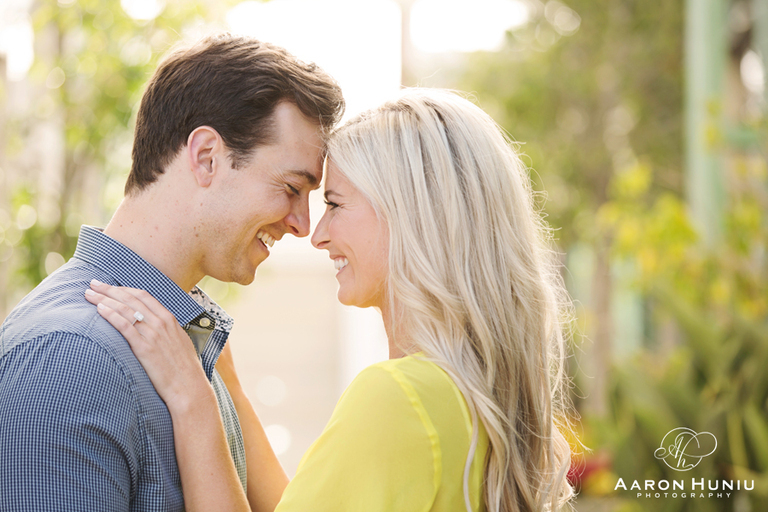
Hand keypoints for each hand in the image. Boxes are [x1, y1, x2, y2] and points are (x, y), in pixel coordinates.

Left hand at [84, 279, 211, 413]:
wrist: (189, 386)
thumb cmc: (183, 369)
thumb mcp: (178, 342)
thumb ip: (165, 331)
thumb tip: (151, 329)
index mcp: (170, 318)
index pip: (143, 295)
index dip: (124, 288)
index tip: (109, 285)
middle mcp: (161, 322)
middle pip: (131, 298)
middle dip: (109, 289)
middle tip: (93, 283)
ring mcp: (153, 334)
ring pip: (125, 308)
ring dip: (104, 298)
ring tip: (88, 294)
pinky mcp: (145, 348)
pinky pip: (124, 326)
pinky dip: (111, 315)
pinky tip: (99, 309)